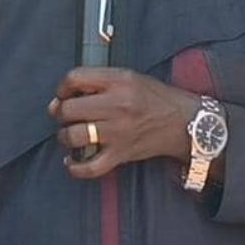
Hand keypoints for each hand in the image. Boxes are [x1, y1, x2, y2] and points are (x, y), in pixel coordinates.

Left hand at [50, 67, 199, 179]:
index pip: (74, 78)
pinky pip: (90, 167)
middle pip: (69, 109)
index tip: (64, 94)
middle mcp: (117, 105)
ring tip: (70, 134)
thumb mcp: (129, 77)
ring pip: (74, 136)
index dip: (62, 87)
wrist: (184, 122)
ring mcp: (118, 132)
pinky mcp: (122, 154)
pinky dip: (75, 167)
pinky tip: (71, 161)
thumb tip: (62, 98)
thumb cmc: (155, 97)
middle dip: (60, 113)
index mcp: (118, 81)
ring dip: (65, 136)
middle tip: (65, 115)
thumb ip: (98, 81)